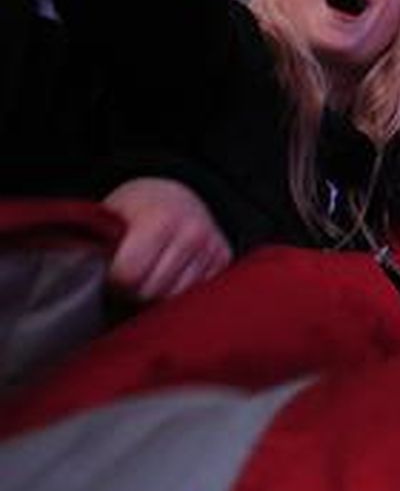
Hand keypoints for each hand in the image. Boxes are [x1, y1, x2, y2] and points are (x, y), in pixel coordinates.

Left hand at [102, 178, 233, 304]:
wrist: (179, 193)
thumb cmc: (138, 207)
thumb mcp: (113, 214)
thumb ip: (101, 243)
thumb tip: (84, 276)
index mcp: (160, 220)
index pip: (129, 276)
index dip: (114, 279)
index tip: (112, 272)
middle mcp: (192, 233)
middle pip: (152, 291)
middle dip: (135, 290)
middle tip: (129, 276)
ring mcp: (211, 247)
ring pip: (175, 297)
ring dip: (158, 293)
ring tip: (150, 274)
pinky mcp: (224, 259)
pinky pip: (195, 293)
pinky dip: (180, 290)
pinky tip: (171, 274)